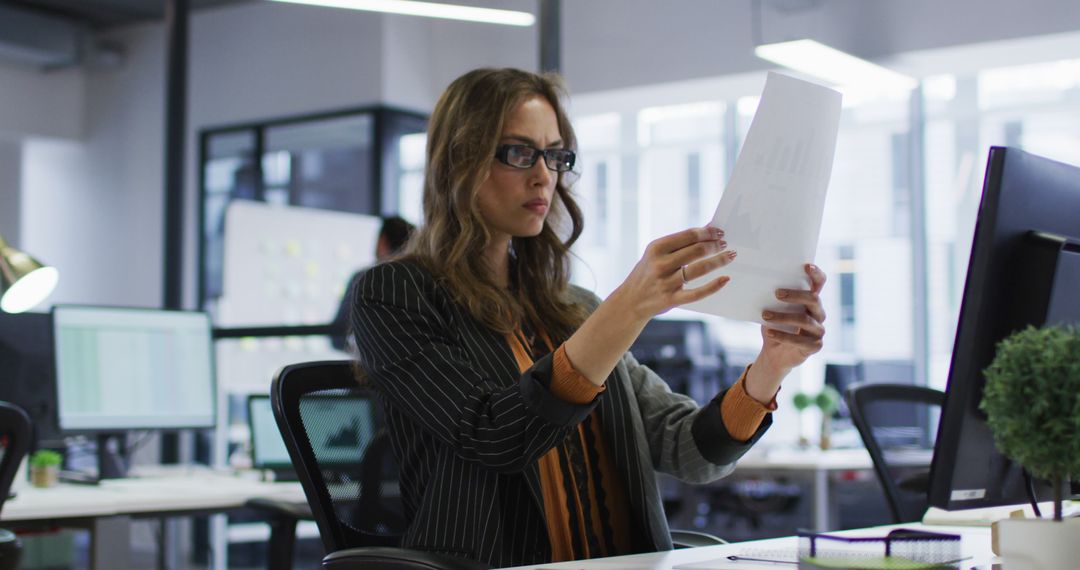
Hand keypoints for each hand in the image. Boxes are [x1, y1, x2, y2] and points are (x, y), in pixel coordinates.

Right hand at [612, 226, 735, 322]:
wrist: (630, 300)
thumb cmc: (648, 272)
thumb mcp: (657, 253)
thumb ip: (681, 242)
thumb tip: (708, 228)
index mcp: (656, 248)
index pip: (688, 236)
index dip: (707, 232)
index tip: (719, 232)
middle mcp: (660, 264)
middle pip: (696, 251)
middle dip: (715, 245)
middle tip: (725, 243)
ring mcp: (666, 283)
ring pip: (699, 269)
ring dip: (718, 261)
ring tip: (730, 255)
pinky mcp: (671, 300)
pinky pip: (697, 293)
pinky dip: (713, 286)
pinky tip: (725, 279)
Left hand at [745, 264, 826, 403]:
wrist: (775, 353)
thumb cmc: (775, 326)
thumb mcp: (773, 309)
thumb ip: (774, 297)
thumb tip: (760, 281)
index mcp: (811, 300)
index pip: (819, 283)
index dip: (816, 274)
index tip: (806, 266)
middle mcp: (819, 313)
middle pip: (813, 299)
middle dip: (795, 295)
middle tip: (777, 293)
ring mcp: (819, 330)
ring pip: (804, 320)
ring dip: (783, 317)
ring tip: (765, 315)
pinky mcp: (815, 346)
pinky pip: (799, 340)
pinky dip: (782, 335)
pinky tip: (769, 332)